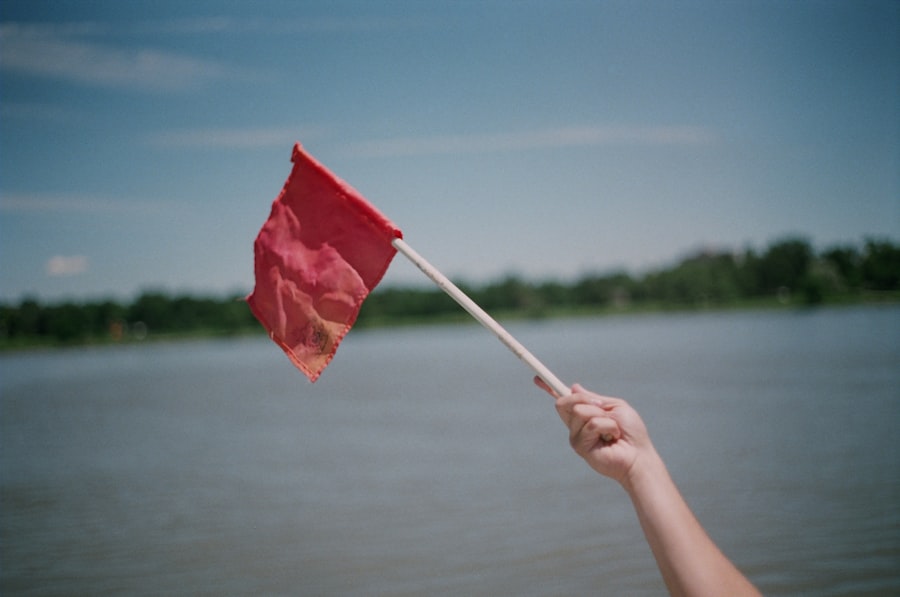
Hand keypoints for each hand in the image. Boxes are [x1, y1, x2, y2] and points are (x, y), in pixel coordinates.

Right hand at [535, 378, 652, 485]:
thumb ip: (594, 398)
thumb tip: (573, 387)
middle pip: (563, 402)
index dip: (549, 388)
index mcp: (583, 415)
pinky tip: (612, 438)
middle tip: (602, 407)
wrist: (639, 455)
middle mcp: (576, 426)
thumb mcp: (615, 407)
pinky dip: (608, 426)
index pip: (562, 400)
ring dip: (602, 416)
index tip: (536, 378)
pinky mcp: (579, 446)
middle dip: (584, 399)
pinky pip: (591, 425)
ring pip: (580, 411)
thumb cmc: (632, 433)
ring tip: (613, 429)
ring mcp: (576, 436)